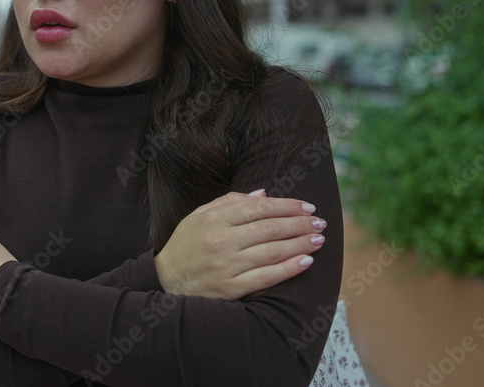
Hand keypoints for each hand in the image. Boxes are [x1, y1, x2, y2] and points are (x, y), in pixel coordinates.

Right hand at [154, 189, 325, 299]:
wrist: (164, 281)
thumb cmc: (185, 246)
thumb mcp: (198, 216)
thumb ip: (228, 202)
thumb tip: (263, 194)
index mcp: (214, 219)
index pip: (259, 208)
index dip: (287, 206)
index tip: (307, 207)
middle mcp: (220, 241)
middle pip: (270, 228)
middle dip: (300, 224)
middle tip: (319, 222)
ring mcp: (226, 266)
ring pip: (272, 252)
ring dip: (300, 244)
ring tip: (318, 239)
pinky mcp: (230, 288)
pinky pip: (266, 277)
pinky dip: (289, 269)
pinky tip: (306, 261)